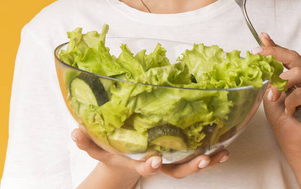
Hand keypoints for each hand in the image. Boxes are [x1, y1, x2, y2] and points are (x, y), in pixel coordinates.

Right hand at [71, 127, 229, 179]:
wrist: (125, 159)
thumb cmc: (114, 148)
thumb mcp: (98, 145)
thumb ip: (87, 140)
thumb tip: (75, 130)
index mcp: (135, 161)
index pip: (142, 166)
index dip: (148, 165)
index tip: (154, 161)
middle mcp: (154, 164)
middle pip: (170, 170)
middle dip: (187, 166)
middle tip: (202, 160)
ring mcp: (168, 162)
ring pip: (186, 166)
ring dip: (204, 161)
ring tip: (218, 154)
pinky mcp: (180, 156)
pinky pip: (197, 158)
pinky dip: (212, 155)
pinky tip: (225, 149)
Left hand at [252, 33, 300, 152]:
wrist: (294, 141)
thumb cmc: (283, 116)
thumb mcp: (272, 88)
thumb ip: (271, 69)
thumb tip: (263, 40)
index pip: (290, 54)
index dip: (273, 47)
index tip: (257, 44)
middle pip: (295, 58)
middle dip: (274, 57)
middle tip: (257, 59)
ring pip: (298, 73)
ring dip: (280, 85)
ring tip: (273, 98)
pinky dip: (290, 101)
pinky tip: (289, 111)